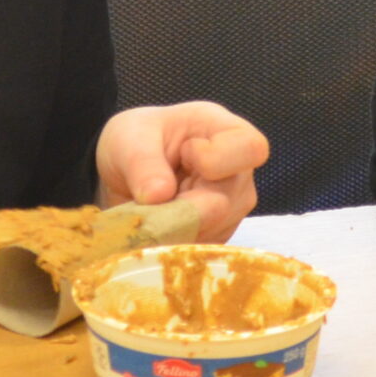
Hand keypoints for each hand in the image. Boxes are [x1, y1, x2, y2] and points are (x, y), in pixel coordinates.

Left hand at [96, 102, 269, 242]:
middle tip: (151, 201)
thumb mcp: (127, 138)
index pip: (250, 148)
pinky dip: (174, 242)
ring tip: (151, 208)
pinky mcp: (219, 234)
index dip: (216, 160)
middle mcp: (237, 170)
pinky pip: (202, 247)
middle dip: (184, 208)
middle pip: (231, 200)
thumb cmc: (133, 141)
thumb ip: (141, 162)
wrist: (124, 173)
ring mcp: (232, 205)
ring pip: (216, 229)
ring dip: (175, 227)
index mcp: (223, 129)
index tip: (183, 156)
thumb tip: (158, 195)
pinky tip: (158, 226)